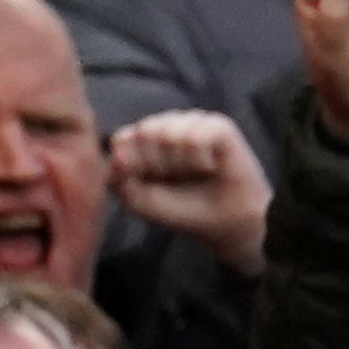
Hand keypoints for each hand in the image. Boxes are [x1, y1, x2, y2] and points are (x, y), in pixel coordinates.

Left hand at [106, 111, 274, 274]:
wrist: (229, 226)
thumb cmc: (187, 211)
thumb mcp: (142, 202)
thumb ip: (120, 179)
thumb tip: (119, 155)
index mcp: (144, 139)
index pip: (122, 138)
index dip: (135, 166)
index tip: (154, 184)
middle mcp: (166, 125)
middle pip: (143, 133)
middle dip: (159, 167)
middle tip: (179, 180)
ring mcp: (192, 122)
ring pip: (166, 133)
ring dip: (181, 165)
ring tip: (197, 174)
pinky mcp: (218, 126)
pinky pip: (193, 136)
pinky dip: (200, 160)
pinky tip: (211, 167)